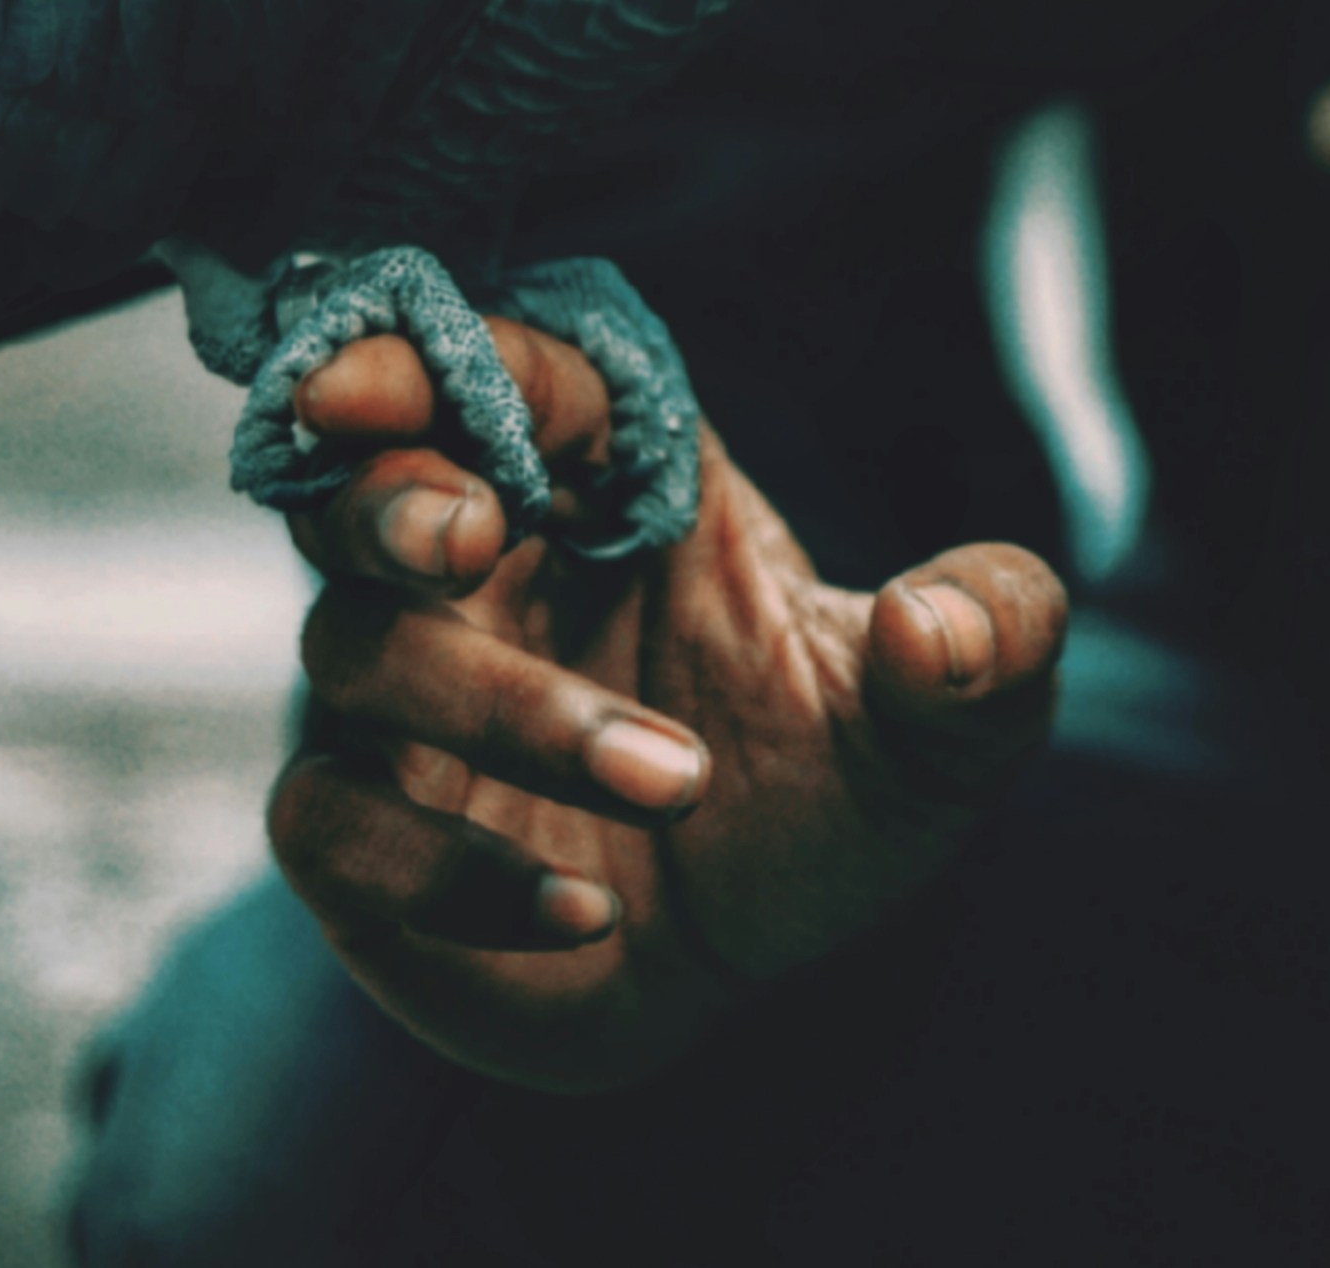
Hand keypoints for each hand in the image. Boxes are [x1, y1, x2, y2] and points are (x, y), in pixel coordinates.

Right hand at [264, 317, 1064, 1091]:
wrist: (759, 972)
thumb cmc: (831, 792)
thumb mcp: (951, 724)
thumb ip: (995, 639)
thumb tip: (936, 624)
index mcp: (610, 485)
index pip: (509, 375)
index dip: (434, 356)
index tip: (384, 379)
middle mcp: (487, 571)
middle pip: (364, 486)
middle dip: (392, 493)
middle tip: (468, 532)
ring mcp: (406, 706)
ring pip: (363, 654)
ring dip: (510, 712)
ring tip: (679, 781)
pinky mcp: (366, 844)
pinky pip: (334, 829)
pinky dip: (443, 870)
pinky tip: (581, 912)